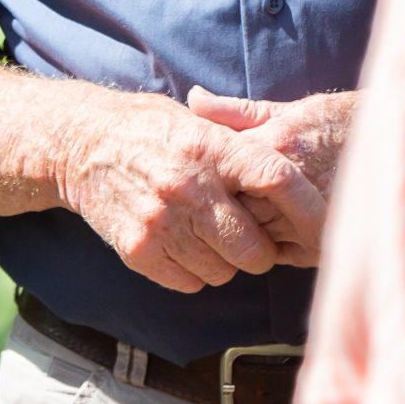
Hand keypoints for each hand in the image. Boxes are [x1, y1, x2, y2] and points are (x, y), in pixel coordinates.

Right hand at [57, 90, 329, 293]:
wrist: (80, 145)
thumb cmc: (150, 130)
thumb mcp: (197, 121)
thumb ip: (241, 143)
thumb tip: (296, 171)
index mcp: (210, 147)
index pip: (276, 180)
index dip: (308, 209)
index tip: (324, 227)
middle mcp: (188, 187)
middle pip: (255, 248)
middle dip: (263, 249)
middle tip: (254, 236)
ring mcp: (162, 223)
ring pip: (225, 272)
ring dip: (226, 260)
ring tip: (209, 233)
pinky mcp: (139, 251)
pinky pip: (192, 282)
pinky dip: (195, 270)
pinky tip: (184, 242)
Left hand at [185, 88, 357, 267]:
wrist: (399, 147)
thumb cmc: (341, 123)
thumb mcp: (292, 110)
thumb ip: (238, 112)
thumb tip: (193, 97)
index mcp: (278, 145)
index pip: (222, 170)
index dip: (212, 175)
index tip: (207, 174)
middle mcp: (291, 183)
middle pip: (234, 205)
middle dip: (226, 204)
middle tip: (218, 200)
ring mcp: (308, 217)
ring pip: (253, 233)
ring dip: (247, 227)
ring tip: (251, 215)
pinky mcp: (322, 244)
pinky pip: (278, 252)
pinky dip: (269, 244)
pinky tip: (273, 229)